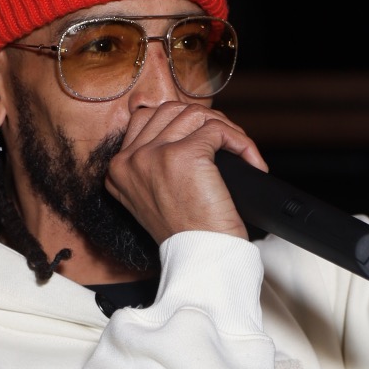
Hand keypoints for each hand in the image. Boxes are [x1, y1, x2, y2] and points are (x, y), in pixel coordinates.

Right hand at [105, 100, 268, 243]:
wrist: (202, 257)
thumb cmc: (187, 233)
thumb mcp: (155, 196)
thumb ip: (154, 163)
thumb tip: (184, 128)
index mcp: (118, 169)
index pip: (145, 118)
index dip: (182, 123)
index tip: (206, 139)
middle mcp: (130, 160)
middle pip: (172, 111)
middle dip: (206, 121)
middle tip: (228, 144)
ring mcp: (154, 155)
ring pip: (196, 116)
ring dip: (227, 130)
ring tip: (241, 152)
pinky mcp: (183, 156)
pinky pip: (219, 130)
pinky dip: (241, 142)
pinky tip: (251, 162)